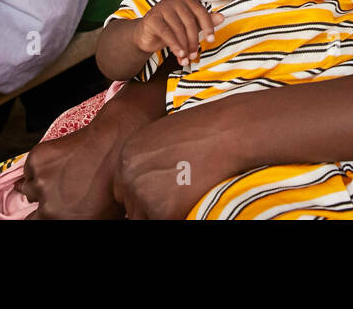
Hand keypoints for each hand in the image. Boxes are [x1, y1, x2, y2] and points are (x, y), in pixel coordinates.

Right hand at [18, 100, 127, 219]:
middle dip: (43, 199)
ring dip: (42, 181)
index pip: (34, 223)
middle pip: (32, 206)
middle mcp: (48, 205)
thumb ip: (79, 219)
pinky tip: (59, 161)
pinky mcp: (37, 158)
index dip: (42, 215)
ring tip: (62, 173)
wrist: (118, 147)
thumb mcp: (101, 217)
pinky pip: (30, 167)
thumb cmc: (116, 183)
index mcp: (59, 220)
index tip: (46, 210)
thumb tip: (75, 216)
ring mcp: (41, 180)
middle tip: (58, 190)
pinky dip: (40, 165)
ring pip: (28, 186)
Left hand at [115, 101, 246, 219]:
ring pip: (145, 218)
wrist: (229, 132)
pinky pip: (164, 222)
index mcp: (128, 155)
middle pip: (132, 207)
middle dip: (151, 205)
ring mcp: (143, 194)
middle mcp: (128, 175)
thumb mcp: (165, 136)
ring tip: (186, 194)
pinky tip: (192, 199)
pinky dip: (178, 215)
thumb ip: (149, 160)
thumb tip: (151, 180)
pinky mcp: (162, 212)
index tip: (162, 191)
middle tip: (176, 194)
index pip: (124, 189)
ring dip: (163, 212)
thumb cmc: (205, 130)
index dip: (144, 193)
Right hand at [134, 0, 223, 65]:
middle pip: (189, 21)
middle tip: (195, 54)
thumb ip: (204, 22)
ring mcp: (162, 8)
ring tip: (186, 58)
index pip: (200, 11)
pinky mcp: (152, 19)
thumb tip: (222, 17)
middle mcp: (174, 1)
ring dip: (184, 46)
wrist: (146, 35)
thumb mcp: (188, 26)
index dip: (208, 26)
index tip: (211, 39)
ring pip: (178, 29)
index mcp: (185, 0)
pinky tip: (179, 54)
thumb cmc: (170, 29)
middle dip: (194, 40)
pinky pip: (166, 33)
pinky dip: (175, 45)